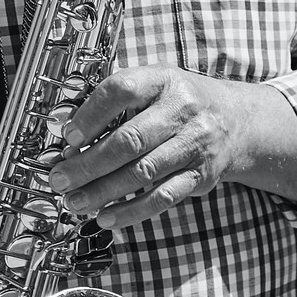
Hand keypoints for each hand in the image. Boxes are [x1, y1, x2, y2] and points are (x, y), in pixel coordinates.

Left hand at [49, 64, 296, 229]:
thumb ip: (116, 105)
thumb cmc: (179, 103)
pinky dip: (131, 211)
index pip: (121, 91)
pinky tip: (106, 217)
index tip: (66, 140)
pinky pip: (163, 197)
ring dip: (103, 191)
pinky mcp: (202, 175)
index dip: (89, 116)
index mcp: (163, 80)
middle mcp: (183, 110)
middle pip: (129, 140)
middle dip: (88, 164)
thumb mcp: (154, 86)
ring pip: (143, 173)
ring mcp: (195, 144)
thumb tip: (70, 142)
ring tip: (74, 202)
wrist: (237, 120)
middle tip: (59, 179)